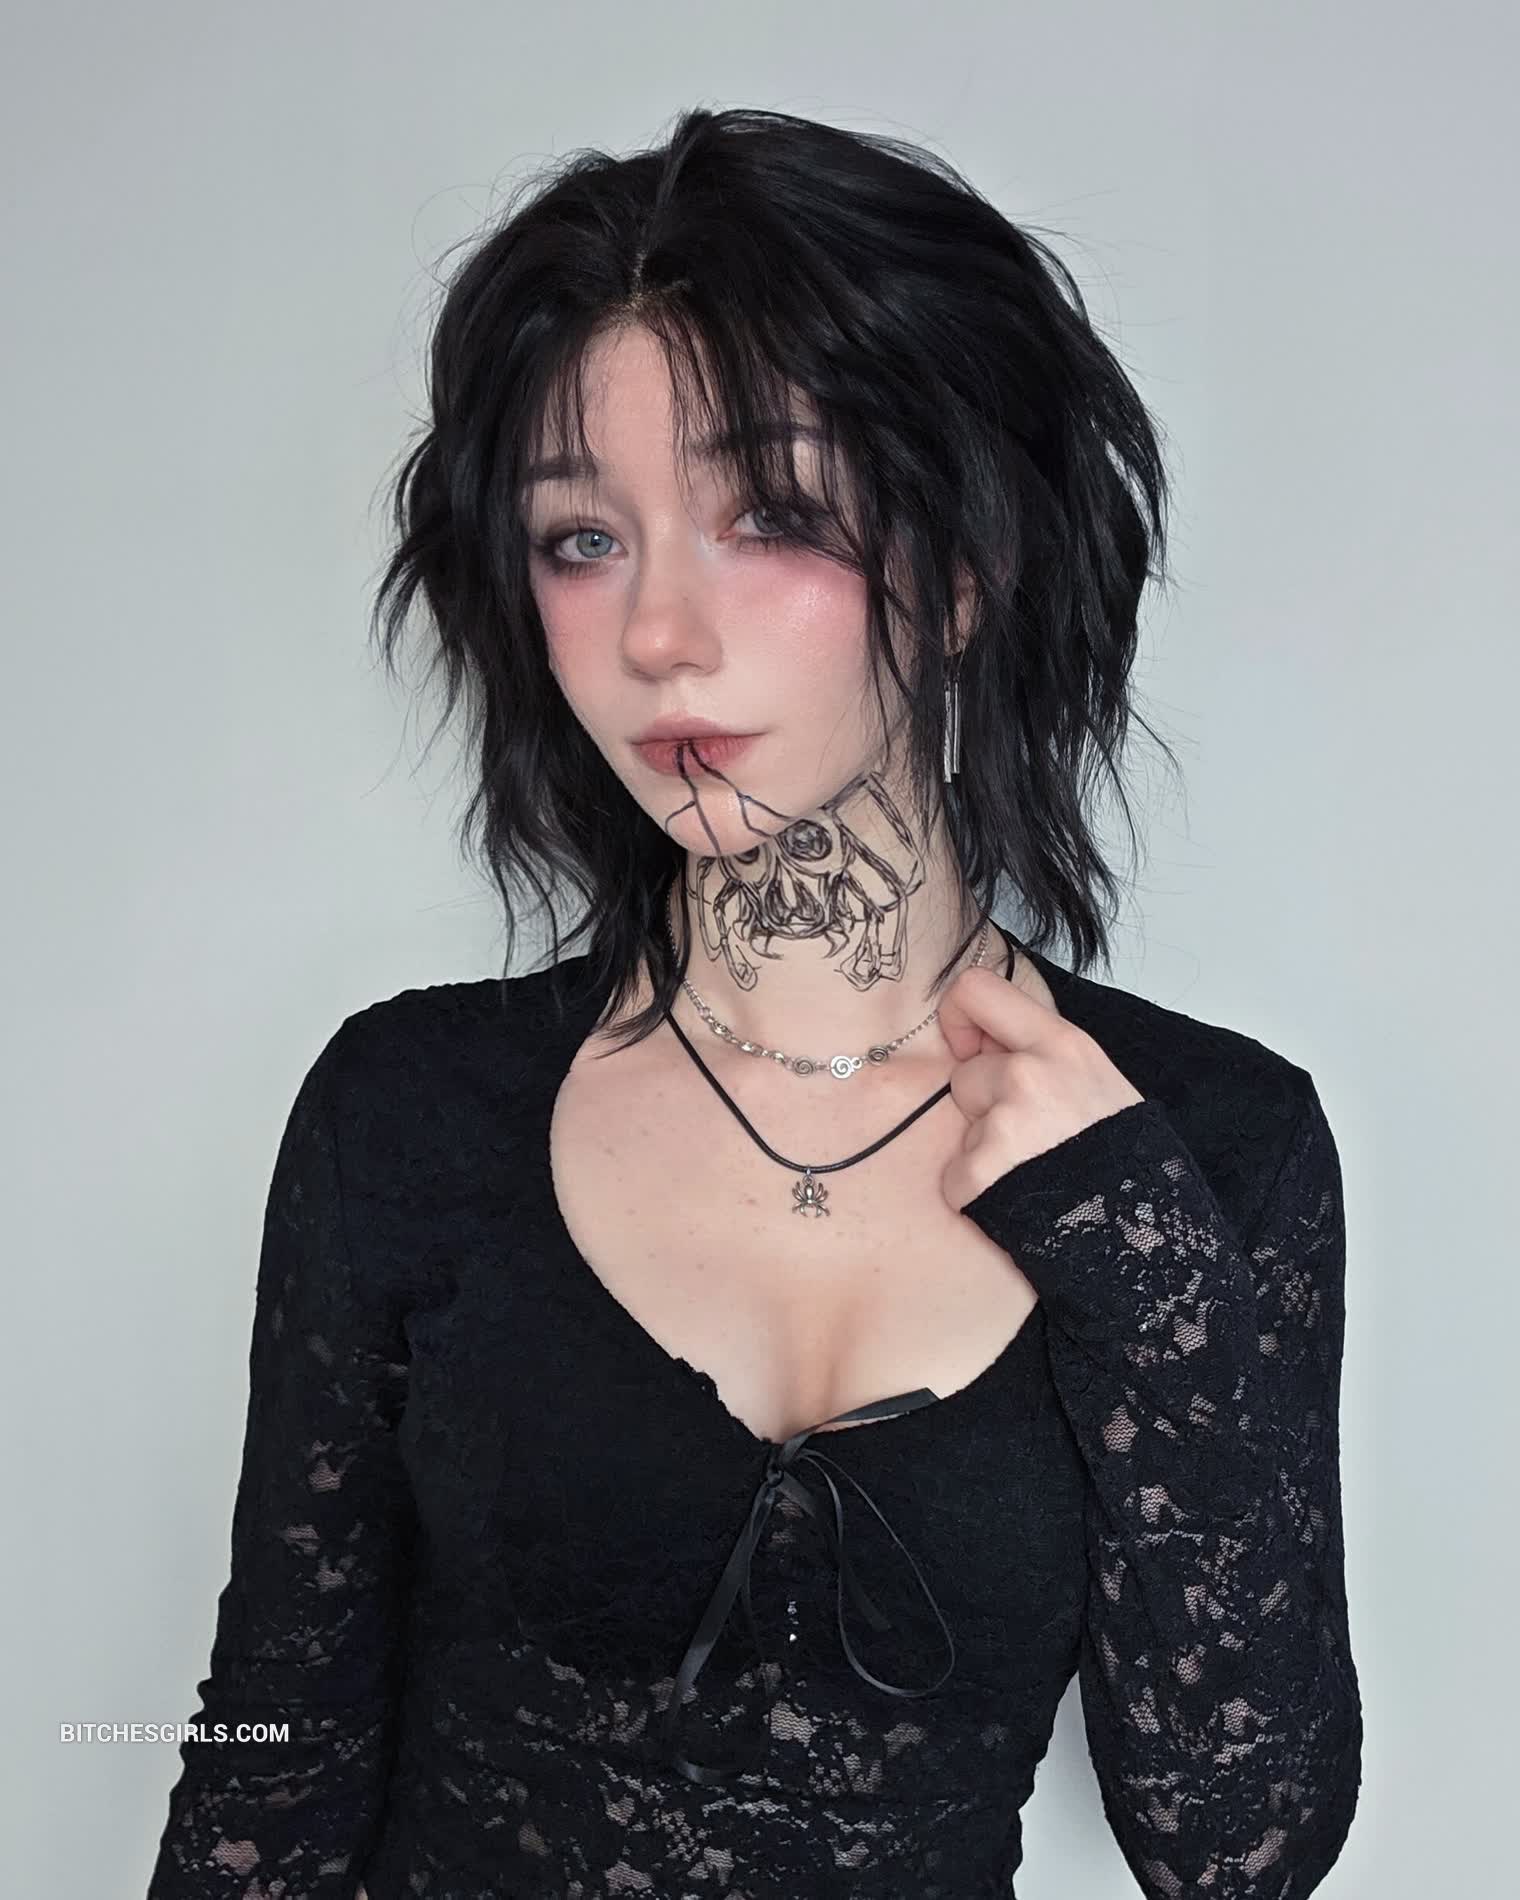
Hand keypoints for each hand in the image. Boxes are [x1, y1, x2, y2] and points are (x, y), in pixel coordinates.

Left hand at [936, 964, 1145, 1213]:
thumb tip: (991, 1042)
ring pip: (963, 1129)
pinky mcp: (980, 1173)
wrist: (1143, 1235)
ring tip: (1035, 1172)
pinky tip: (1021, 1201)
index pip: (976, 990)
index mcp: (1062, 1044)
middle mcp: (1028, 1074)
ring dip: (986, 1153)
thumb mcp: (1100, 1082)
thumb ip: (1046, 1055)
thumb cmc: (1127, 1161)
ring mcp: (1002, 1123)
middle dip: (985, 1105)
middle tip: (1032, 1136)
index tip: (972, 1049)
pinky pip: (955, 1178)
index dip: (960, 1018)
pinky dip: (977, 1194)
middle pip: (965, 1075)